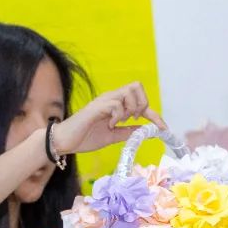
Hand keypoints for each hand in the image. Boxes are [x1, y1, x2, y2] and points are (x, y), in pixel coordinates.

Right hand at [49, 82, 165, 155]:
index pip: (140, 100)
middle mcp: (111, 98)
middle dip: (142, 104)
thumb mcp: (113, 136)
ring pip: (128, 92)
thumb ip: (129, 132)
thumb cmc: (85, 137)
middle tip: (133, 120)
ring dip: (130, 109)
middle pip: (137, 86)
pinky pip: (115, 104)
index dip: (154, 114)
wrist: (65, 142)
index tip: (163, 128)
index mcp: (116, 104)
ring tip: (119, 122)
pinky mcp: (96, 107)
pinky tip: (109, 124)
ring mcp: (103, 101)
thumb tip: (148, 132)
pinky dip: (117, 116)